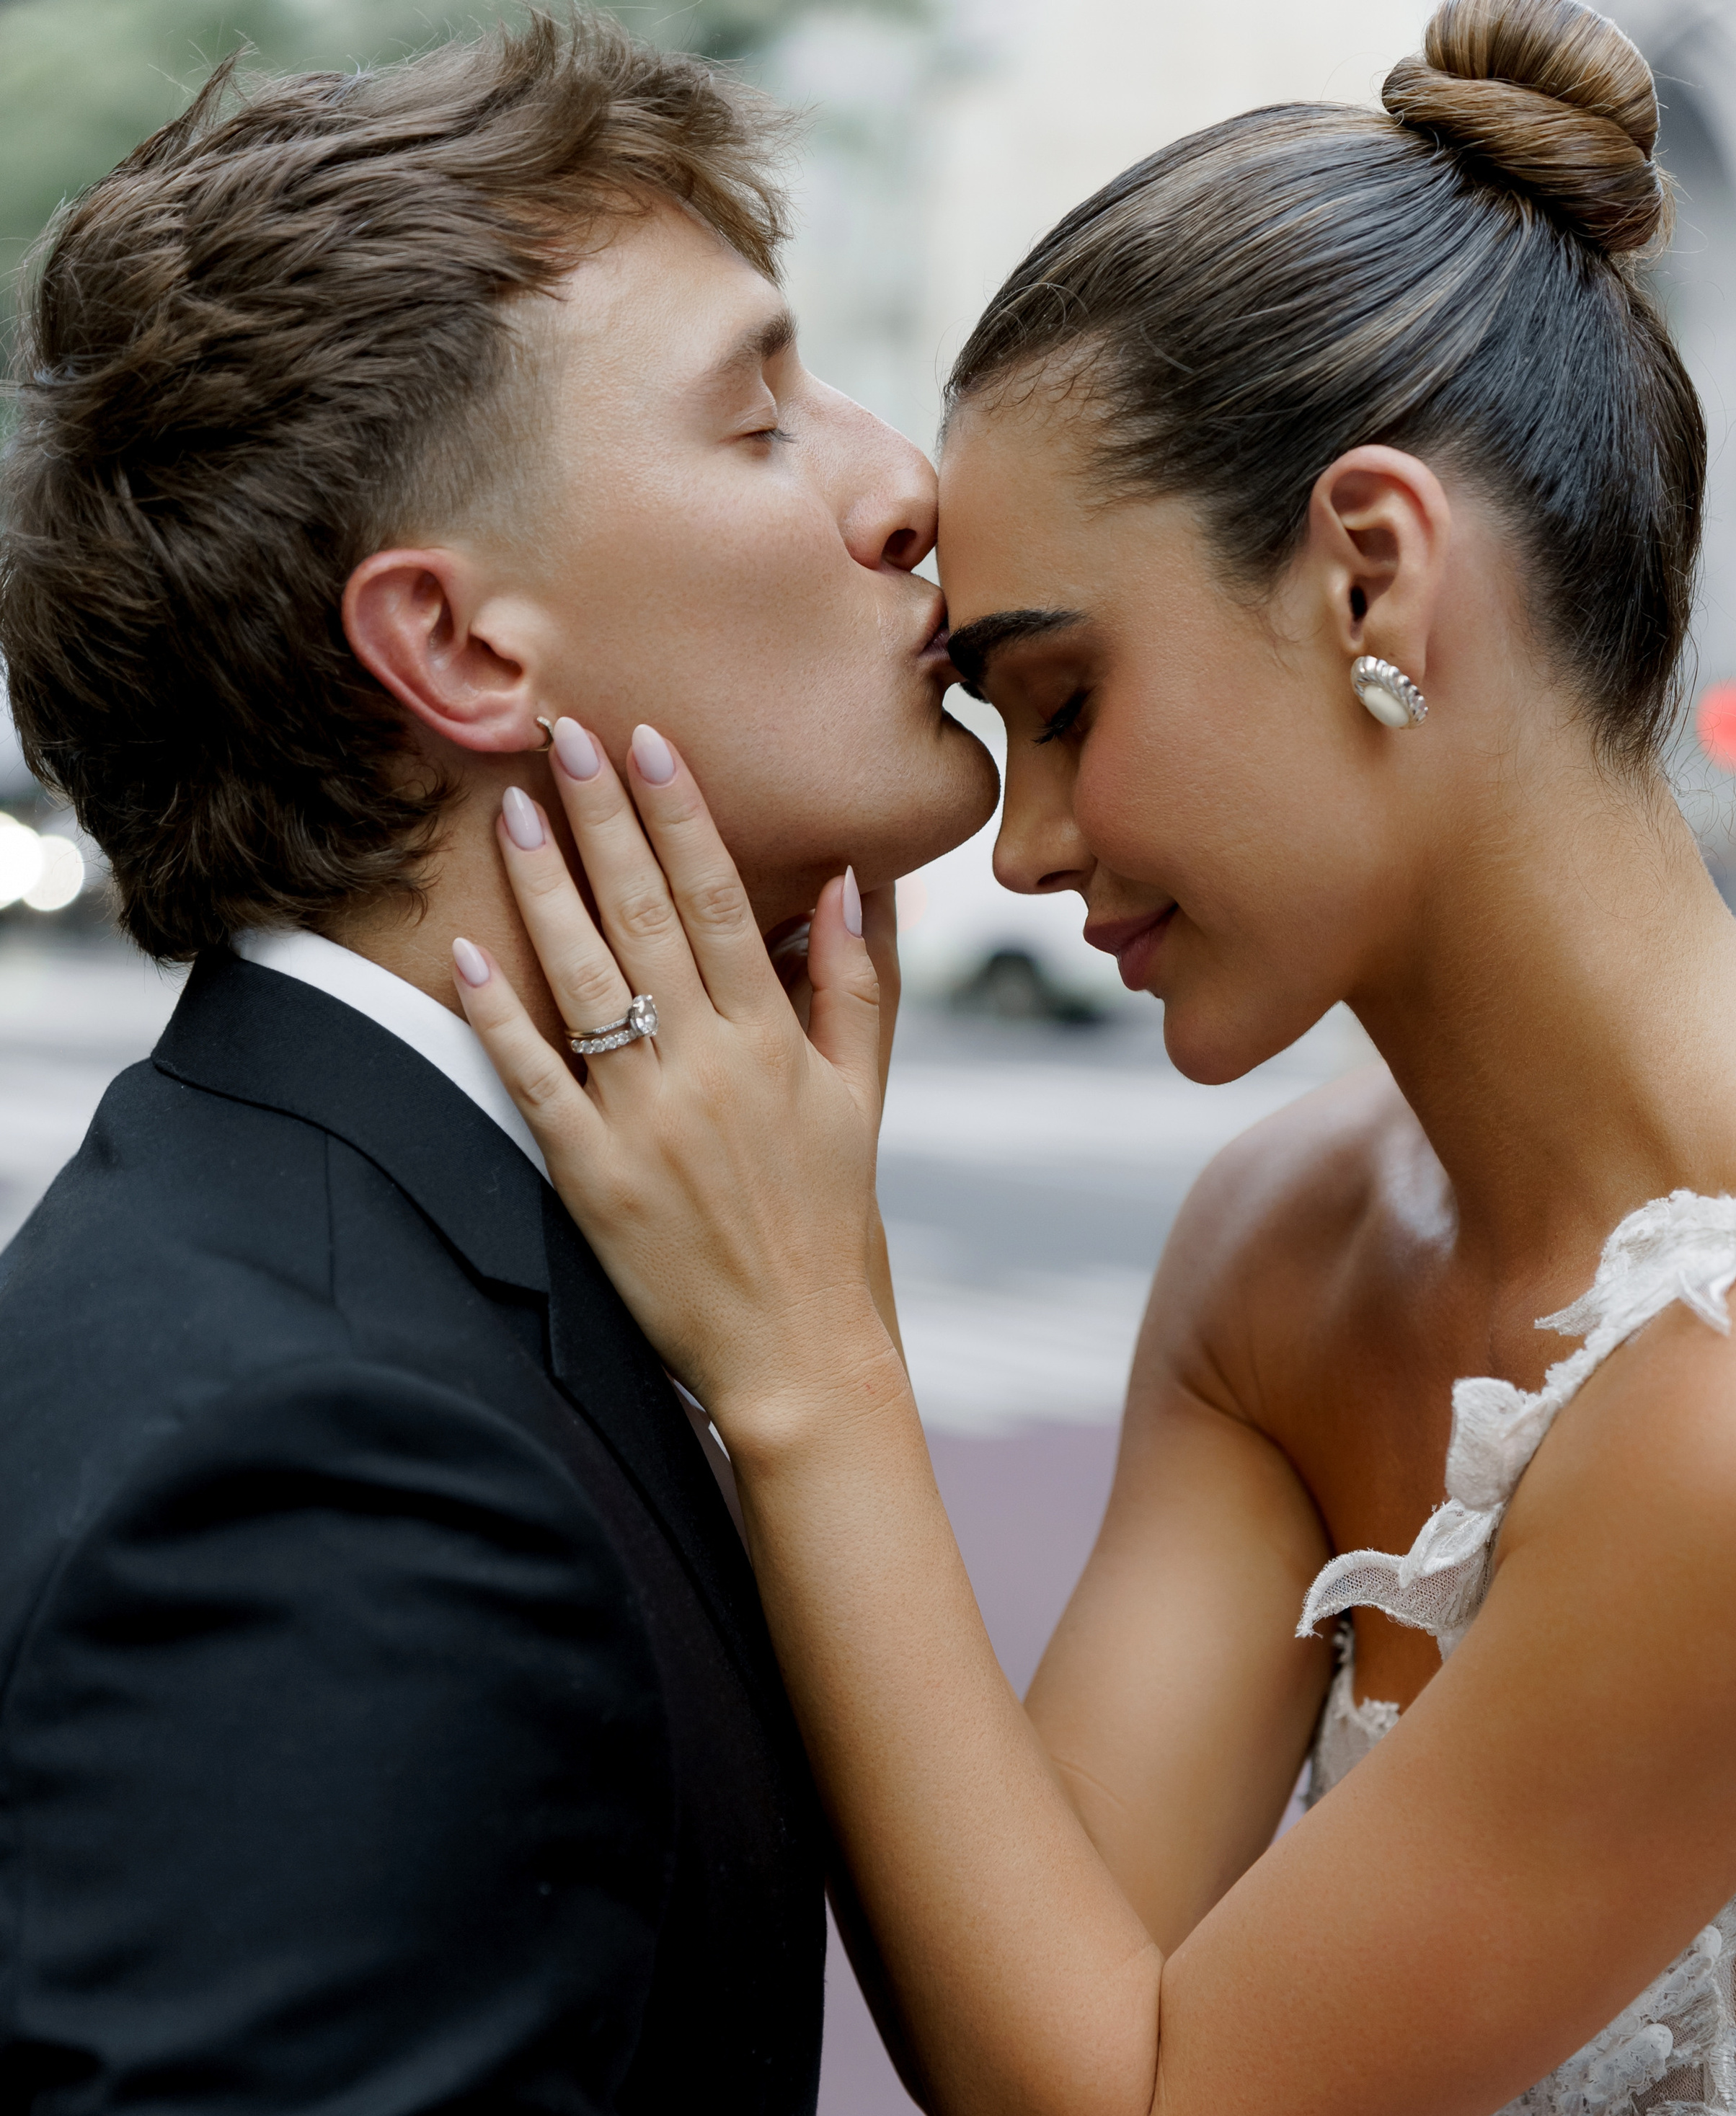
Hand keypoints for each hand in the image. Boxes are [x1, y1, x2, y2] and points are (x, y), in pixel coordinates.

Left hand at [454, 725, 899, 1442]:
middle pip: (645, 916)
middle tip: (562, 734)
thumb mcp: (863, 1098)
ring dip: (543, 886)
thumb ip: (860, 984)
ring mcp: (646, 1120)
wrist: (800, 1352)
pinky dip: (498, 1017)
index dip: (680, 816)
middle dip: (602, 818)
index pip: (721, 900)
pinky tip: (464, 953)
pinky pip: (535, 1081)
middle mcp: (710, 1066)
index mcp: (774, 1040)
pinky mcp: (594, 1177)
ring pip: (585, 978)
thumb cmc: (831, 1224)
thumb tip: (857, 879)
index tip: (647, 741)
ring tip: (508, 810)